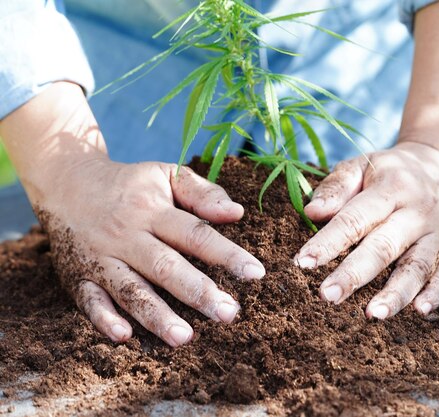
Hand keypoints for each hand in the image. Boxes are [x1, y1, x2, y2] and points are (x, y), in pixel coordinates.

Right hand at [37, 159, 264, 346]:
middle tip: (229, 314)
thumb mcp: (165, 174)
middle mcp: (127, 236)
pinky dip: (104, 319)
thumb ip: (201, 193)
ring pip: (130, 290)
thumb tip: (237, 213)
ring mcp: (101, 259)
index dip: (226, 254)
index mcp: (153, 211)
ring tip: (184, 338)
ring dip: (156, 316)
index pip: (195, 234)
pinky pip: (89, 301)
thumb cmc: (130, 184)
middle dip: (198, 292)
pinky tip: (125, 337)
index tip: (256, 274)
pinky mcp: (78, 277)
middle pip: (166, 267)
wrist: (66, 182)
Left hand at [294, 142, 438, 318]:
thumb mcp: (362, 166)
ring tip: (372, 315)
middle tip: (327, 296)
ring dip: (395, 293)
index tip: (302, 263)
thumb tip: (312, 212)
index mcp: (391, 188)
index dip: (328, 242)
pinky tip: (419, 312)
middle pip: (384, 246)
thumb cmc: (388, 173)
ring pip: (417, 267)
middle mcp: (418, 212)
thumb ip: (336, 187)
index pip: (355, 218)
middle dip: (355, 273)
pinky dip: (434, 295)